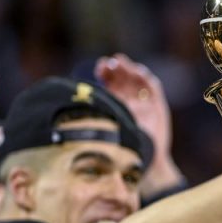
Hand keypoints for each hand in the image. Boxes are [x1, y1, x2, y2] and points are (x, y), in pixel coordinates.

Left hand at [95, 53, 182, 197]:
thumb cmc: (121, 150)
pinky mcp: (157, 105)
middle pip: (122, 79)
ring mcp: (143, 103)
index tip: (98, 70)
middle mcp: (129, 102)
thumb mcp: (102, 132)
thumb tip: (63, 111)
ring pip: (136, 80)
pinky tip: (137, 71)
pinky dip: (145, 77)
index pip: (110, 85)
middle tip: (107, 64)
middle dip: (115, 69)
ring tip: (120, 62)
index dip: (105, 75)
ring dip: (128, 69)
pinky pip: (152, 87)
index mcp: (115, 106)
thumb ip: (91, 119)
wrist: (145, 160)